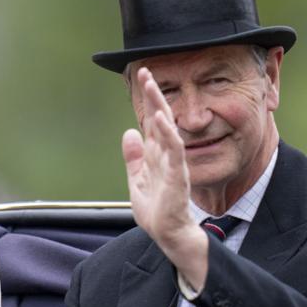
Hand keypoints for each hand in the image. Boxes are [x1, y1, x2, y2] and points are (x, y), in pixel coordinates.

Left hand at [122, 67, 199, 249]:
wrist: (168, 234)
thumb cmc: (157, 210)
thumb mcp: (138, 180)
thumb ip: (134, 157)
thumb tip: (129, 133)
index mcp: (156, 154)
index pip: (152, 120)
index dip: (147, 99)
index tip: (141, 76)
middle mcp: (166, 154)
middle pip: (160, 118)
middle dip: (153, 94)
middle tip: (145, 72)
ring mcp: (173, 163)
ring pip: (168, 128)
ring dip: (160, 107)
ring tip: (151, 87)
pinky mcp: (177, 175)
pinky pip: (174, 150)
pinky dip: (168, 133)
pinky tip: (161, 119)